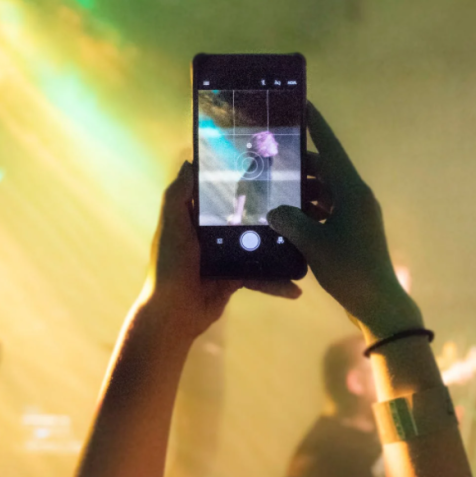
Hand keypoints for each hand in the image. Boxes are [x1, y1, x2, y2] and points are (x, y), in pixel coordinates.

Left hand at [144, 162, 299, 340]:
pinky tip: (295, 287)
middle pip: (246, 216)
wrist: (174, 313)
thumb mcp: (171, 225)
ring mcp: (227, 256)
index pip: (220, 193)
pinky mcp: (236, 278)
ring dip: (281, 246)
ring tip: (305, 240)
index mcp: (196, 218)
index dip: (240, 180)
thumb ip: (178, 195)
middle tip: (301, 201)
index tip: (268, 168)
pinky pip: (261, 276)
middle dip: (270, 211)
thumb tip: (190, 163)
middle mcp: (212, 234)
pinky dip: (276, 283)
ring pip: (259, 245)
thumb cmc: (170, 265)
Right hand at [267, 103, 420, 338]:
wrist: (377, 303)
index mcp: (352, 192)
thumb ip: (291, 221)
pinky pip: (327, 210)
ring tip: (272, 189)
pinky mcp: (353, 231)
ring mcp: (356, 215)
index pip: (331, 149)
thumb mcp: (314, 244)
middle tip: (269, 160)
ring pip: (324, 192)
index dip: (317, 127)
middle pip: (324, 170)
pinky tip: (287, 217)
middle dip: (298, 165)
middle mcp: (356, 197)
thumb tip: (274, 209)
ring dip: (301, 191)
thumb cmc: (350, 270)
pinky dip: (308, 210)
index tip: (304, 104)